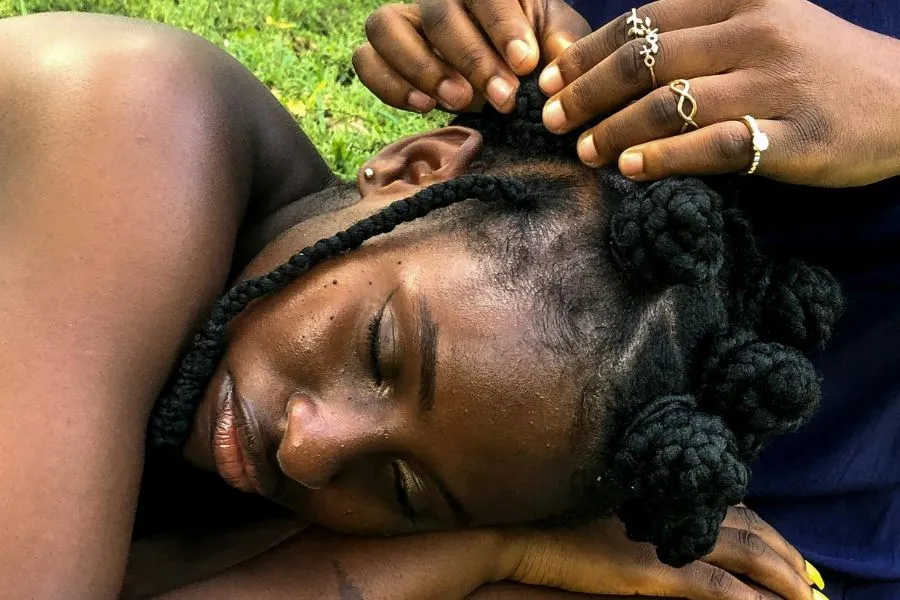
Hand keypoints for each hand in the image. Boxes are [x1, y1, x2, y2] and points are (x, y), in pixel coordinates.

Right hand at [353, 0, 589, 113]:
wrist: (505, 71)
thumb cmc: (531, 50)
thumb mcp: (554, 42)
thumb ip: (560, 46)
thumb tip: (561, 59)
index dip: (502, 25)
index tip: (525, 63)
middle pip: (437, 13)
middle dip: (472, 59)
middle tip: (503, 98)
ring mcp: (404, 22)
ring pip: (385, 26)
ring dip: (422, 68)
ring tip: (458, 101)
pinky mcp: (382, 54)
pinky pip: (365, 59)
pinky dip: (389, 85)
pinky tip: (425, 107)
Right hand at [501, 506, 821, 599]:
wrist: (524, 538)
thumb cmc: (558, 525)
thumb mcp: (610, 514)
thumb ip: (649, 517)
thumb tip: (678, 529)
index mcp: (663, 495)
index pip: (733, 508)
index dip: (767, 530)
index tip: (788, 550)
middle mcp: (671, 511)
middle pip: (748, 528)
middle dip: (786, 555)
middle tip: (810, 579)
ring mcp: (664, 540)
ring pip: (744, 555)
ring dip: (782, 578)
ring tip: (807, 596)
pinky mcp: (652, 571)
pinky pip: (716, 587)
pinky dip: (750, 598)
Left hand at [539, 0, 899, 186]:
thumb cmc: (816, 67)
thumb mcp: (762, 26)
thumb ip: (698, 35)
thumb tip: (611, 62)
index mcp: (743, 0)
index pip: (645, 22)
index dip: (588, 52)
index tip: (552, 78)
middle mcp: (759, 33)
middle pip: (648, 62)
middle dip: (587, 93)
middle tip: (553, 119)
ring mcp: (780, 85)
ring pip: (673, 104)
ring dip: (615, 129)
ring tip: (584, 151)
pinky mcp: (796, 138)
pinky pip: (715, 147)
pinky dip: (664, 158)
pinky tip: (631, 169)